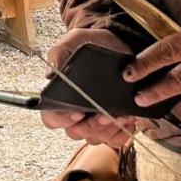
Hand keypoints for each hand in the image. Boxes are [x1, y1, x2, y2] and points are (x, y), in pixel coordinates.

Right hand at [40, 26, 137, 149]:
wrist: (117, 46)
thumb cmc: (92, 46)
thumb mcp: (75, 41)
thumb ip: (59, 52)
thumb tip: (51, 73)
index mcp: (60, 99)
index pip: (52, 119)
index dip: (63, 119)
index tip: (77, 112)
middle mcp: (75, 115)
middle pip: (76, 133)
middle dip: (91, 126)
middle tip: (104, 115)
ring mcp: (93, 122)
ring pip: (95, 138)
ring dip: (109, 129)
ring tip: (122, 115)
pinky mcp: (112, 125)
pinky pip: (115, 140)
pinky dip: (123, 132)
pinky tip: (129, 119)